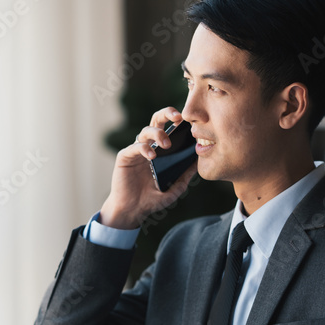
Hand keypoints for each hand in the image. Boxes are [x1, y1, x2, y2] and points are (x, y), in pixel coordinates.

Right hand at [98, 107, 198, 229]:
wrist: (133, 211)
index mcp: (160, 151)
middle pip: (156, 121)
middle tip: (178, 117)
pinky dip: (144, 148)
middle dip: (167, 113)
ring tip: (166, 145)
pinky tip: (152, 156)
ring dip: (157, 134)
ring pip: (145, 131)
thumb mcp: (174, 188)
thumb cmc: (152, 200)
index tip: (190, 121)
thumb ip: (186, 175)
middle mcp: (148, 147)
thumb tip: (198, 161)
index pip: (169, 128)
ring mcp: (136, 151)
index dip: (177, 121)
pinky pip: (135, 147)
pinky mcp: (125, 157)